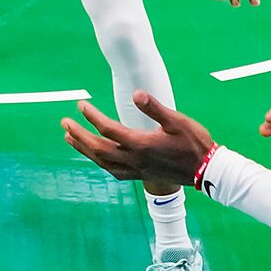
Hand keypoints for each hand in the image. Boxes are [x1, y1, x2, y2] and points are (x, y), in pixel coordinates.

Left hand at [61, 91, 215, 185]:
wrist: (206, 171)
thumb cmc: (194, 142)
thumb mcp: (177, 120)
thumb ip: (154, 107)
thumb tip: (136, 93)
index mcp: (140, 144)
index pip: (108, 129)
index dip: (91, 116)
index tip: (80, 104)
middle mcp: (134, 160)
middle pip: (98, 148)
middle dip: (78, 135)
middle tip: (63, 123)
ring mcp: (136, 170)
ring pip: (102, 162)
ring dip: (84, 150)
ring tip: (69, 138)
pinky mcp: (141, 176)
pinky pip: (113, 171)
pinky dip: (99, 163)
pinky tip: (95, 157)